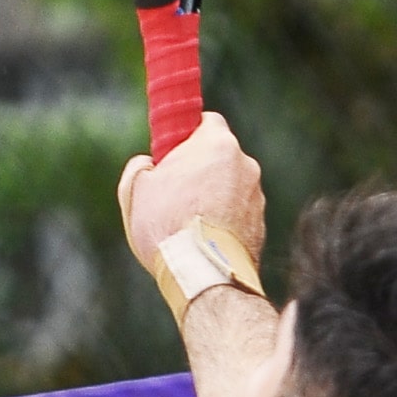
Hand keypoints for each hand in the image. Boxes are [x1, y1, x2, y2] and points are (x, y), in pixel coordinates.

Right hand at [117, 113, 265, 271]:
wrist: (204, 274)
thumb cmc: (167, 227)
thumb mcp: (134, 190)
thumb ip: (139, 166)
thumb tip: (147, 165)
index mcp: (216, 144)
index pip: (206, 122)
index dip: (187, 136)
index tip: (172, 152)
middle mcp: (244, 164)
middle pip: (219, 156)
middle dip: (199, 169)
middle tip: (174, 191)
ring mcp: (256, 195)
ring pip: (230, 186)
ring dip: (212, 197)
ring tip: (186, 223)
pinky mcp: (261, 223)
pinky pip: (238, 213)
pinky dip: (223, 220)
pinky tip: (203, 239)